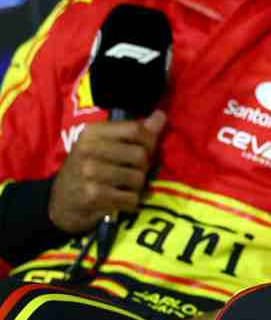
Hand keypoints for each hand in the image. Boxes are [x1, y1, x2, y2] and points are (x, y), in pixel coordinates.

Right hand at [48, 110, 166, 233]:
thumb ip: (134, 132)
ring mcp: (89, 173)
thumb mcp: (104, 146)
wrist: (60, 203)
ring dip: (138, 187)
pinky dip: (131, 202)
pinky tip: (120, 200)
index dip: (150, 141)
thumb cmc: (88, 170)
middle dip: (144, 167)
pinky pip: (131, 198)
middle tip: (134, 172)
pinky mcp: (93, 196)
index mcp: (92, 133)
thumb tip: (161, 116)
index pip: (135, 129)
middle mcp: (88, 150)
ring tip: (125, 187)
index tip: (146, 150)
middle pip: (140, 155)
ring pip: (138, 178)